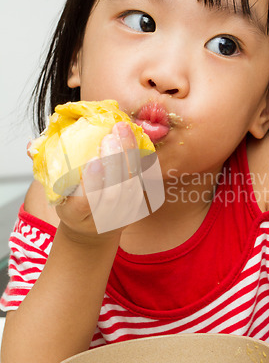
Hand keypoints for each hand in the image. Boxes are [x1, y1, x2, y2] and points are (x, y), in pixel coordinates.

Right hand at [55, 122, 144, 238]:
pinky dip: (140, 161)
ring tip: (123, 131)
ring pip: (130, 187)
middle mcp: (101, 220)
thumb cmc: (71, 203)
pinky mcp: (138, 207)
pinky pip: (142, 183)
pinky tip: (135, 140)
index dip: (91, 183)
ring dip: (129, 157)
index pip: (85, 203)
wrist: (92, 230)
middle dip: (113, 163)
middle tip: (110, 138)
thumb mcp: (54, 191)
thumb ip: (45, 168)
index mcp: (76, 217)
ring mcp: (122, 215)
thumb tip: (31, 146)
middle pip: (112, 193)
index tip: (93, 161)